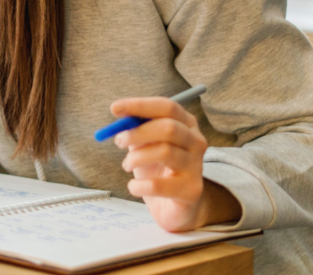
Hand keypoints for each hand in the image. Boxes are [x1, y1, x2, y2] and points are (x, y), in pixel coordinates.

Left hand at [109, 97, 240, 231]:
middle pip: (169, 128)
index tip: (115, 108)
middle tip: (118, 141)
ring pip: (165, 152)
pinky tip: (134, 186)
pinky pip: (159, 185)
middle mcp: (196, 142)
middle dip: (138, 132)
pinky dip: (139, 185)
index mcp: (187, 124)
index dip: (140, 105)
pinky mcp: (191, 191)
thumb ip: (135, 128)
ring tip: (127, 164)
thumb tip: (119, 112)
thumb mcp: (145, 144)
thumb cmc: (157, 169)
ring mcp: (197, 167)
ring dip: (136, 158)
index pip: (167, 107)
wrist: (173, 206)